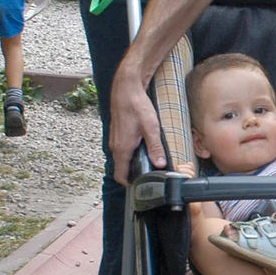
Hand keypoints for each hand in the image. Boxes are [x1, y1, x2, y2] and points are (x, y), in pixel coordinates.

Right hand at [109, 63, 166, 184]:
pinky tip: (141, 148)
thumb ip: (155, 148)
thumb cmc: (136, 106)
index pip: (120, 175)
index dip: (129, 184)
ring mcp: (114, 139)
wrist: (126, 88)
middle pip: (121, 168)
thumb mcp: (151, 128)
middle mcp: (115, 146)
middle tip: (148, 175)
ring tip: (147, 163)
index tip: (140, 185)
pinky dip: (129, 153)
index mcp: (122, 148)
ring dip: (131, 163)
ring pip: (121, 158)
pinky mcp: (117, 132)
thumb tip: (160, 164)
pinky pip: (121, 148)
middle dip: (132, 174)